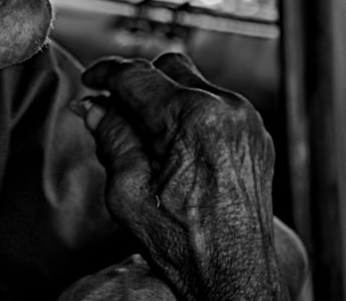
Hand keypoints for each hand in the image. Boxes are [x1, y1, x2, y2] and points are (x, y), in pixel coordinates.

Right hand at [72, 53, 286, 299]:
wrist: (234, 277)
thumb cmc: (186, 245)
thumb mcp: (127, 192)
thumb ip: (111, 138)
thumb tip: (94, 107)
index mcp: (193, 119)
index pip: (136, 75)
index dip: (104, 74)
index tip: (90, 81)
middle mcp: (227, 111)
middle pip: (167, 68)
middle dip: (135, 83)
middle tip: (111, 109)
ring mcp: (247, 122)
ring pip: (193, 82)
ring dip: (163, 97)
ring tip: (143, 134)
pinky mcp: (256, 135)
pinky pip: (215, 104)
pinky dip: (188, 112)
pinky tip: (171, 144)